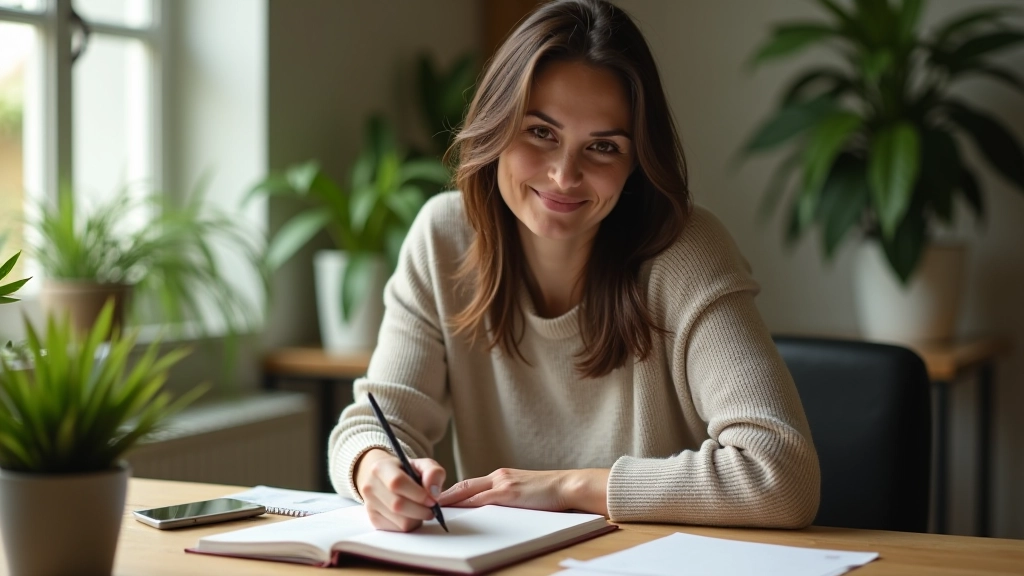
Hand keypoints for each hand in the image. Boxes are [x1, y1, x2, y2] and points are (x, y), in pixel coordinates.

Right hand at [354, 448, 445, 531]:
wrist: (385, 478)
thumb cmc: (406, 472)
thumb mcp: (422, 465)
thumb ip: (433, 472)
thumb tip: (434, 492)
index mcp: (381, 468)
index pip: (397, 483)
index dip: (418, 494)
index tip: (433, 500)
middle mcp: (370, 486)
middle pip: (398, 505)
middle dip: (421, 510)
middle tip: (432, 508)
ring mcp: (370, 505)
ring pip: (400, 521)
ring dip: (417, 519)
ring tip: (421, 510)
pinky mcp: (374, 520)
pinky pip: (397, 530)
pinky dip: (410, 525)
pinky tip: (411, 515)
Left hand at [437, 468, 609, 515]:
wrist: (568, 486)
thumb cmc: (551, 493)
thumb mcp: (525, 492)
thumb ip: (509, 497)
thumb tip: (495, 509)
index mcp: (502, 477)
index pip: (471, 485)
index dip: (453, 492)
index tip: (437, 499)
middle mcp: (498, 477)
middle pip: (463, 486)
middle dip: (443, 494)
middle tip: (424, 501)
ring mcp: (502, 483)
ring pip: (466, 491)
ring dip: (447, 500)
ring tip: (430, 507)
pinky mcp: (507, 492)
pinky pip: (478, 500)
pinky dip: (462, 505)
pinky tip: (451, 510)